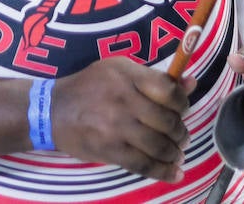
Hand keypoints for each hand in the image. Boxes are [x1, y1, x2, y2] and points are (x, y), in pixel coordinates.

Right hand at [50, 57, 193, 180]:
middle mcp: (123, 99)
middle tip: (180, 137)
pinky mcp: (110, 150)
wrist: (52, 110)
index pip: (169, 91)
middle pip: (168, 121)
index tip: (181, 110)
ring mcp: (116, 127)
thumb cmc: (90, 87)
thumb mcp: (119, 71)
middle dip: (180, 133)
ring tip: (175, 154)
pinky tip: (174, 173)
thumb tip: (192, 82)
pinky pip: (144, 165)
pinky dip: (164, 172)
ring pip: (160, 146)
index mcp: (127, 75)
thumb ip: (155, 78)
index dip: (182, 104)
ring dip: (174, 153)